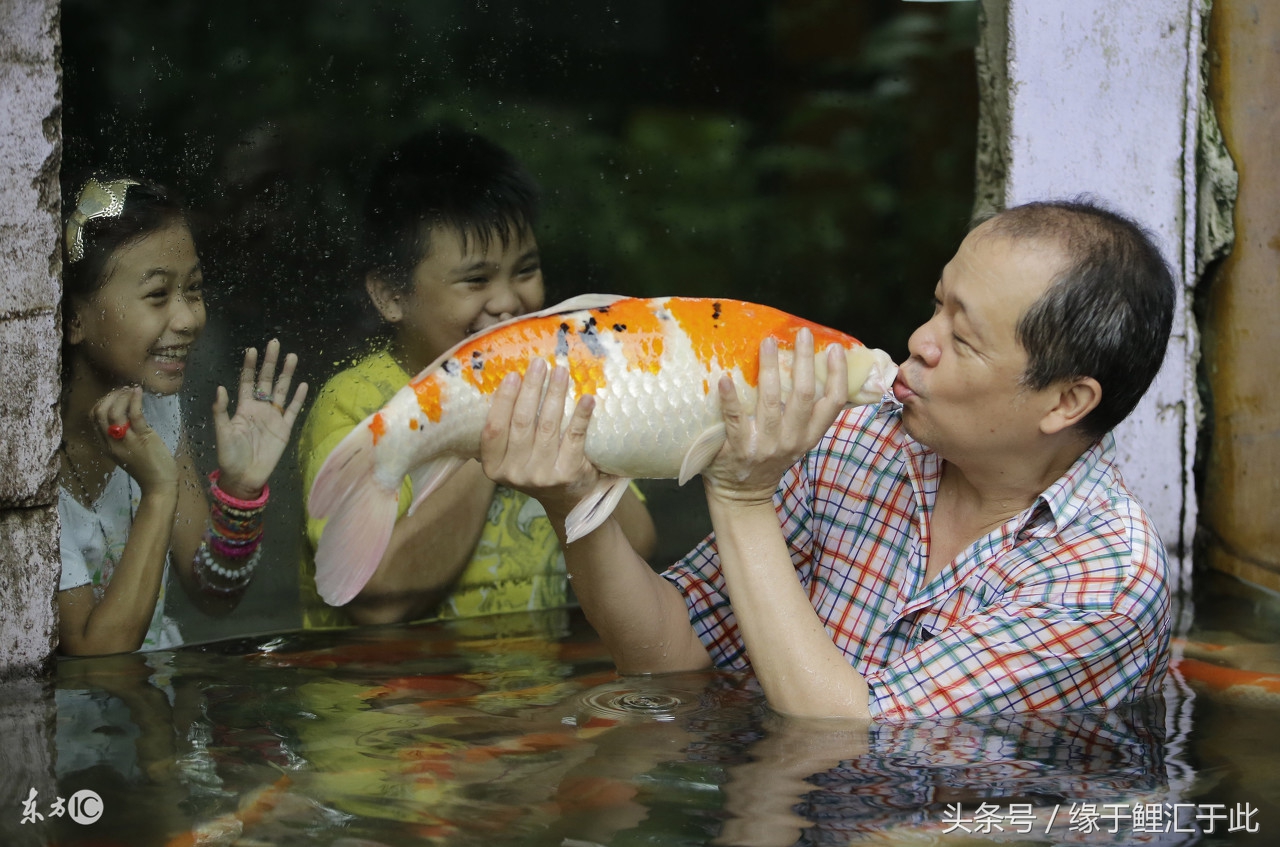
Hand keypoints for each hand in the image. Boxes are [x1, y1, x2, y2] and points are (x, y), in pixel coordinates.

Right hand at [91, 386, 177, 492]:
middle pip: (99, 413)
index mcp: (106, 446)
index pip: (94, 418)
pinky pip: (134, 414)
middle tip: (122, 390)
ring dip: (121, 396)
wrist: (159, 484)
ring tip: (131, 390)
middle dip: (109, 397)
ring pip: (113, 412)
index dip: (102, 402)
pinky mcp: (142, 438)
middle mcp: (111, 443)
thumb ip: (123, 436)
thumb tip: (127, 415)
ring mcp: (126, 441)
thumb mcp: (128, 451)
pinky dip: (135, 400)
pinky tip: (138, 392)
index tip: (114, 396)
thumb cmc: (148, 467)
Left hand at [214, 339, 307, 498]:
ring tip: (292, 357)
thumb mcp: (222, 433)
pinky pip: (293, 410)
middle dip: (270, 363)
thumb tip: (220, 388)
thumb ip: (221, 411)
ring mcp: (274, 418)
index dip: (249, 366)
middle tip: (275, 343)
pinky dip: (298, 398)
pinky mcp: (285, 429)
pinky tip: (303, 384)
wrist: (245, 477)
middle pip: (267, 381)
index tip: (252, 350)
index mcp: (243, 408)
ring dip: (287, 375)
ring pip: (282, 391)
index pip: (247, 382)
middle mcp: (260, 408)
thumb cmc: (229, 456)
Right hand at [479, 357, 610, 518]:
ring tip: (561, 371)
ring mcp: (541, 475)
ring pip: (547, 425)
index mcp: (494, 467)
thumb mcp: (512, 457)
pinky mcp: (568, 473)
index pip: (493, 430)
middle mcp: (515, 473)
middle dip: (532, 388)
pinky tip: (587, 398)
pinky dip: (581, 415)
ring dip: (555, 394)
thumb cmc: (537, 467)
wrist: (567, 500)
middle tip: (539, 364)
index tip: (512, 375)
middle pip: (522, 422)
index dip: (502, 401)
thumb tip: (508, 382)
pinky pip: (574, 437)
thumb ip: (506, 432)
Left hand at [703, 328, 846, 506]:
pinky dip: (729, 398)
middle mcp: (791, 440)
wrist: (742, 496)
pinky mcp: (737, 448)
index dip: (838, 376)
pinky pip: (734, 419)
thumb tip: (806, 369)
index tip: (835, 350)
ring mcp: (764, 445)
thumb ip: (802, 415)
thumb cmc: (769, 459)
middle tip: (801, 333)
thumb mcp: (796, 441)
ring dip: (770, 368)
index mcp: (809, 436)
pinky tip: (724, 378)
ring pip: (771, 401)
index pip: (833, 403)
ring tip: (767, 342)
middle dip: (804, 361)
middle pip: (803, 394)